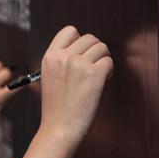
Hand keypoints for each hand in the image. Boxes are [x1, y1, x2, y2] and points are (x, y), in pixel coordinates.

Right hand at [38, 26, 112, 142]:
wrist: (59, 126)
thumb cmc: (56, 106)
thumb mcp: (49, 75)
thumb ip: (61, 60)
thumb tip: (82, 49)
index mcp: (50, 56)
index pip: (70, 31)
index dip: (79, 40)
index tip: (81, 52)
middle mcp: (64, 57)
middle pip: (89, 38)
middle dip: (94, 50)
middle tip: (93, 65)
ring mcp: (79, 64)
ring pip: (101, 47)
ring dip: (103, 59)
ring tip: (98, 74)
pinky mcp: (94, 74)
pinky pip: (109, 62)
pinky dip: (109, 71)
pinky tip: (102, 81)